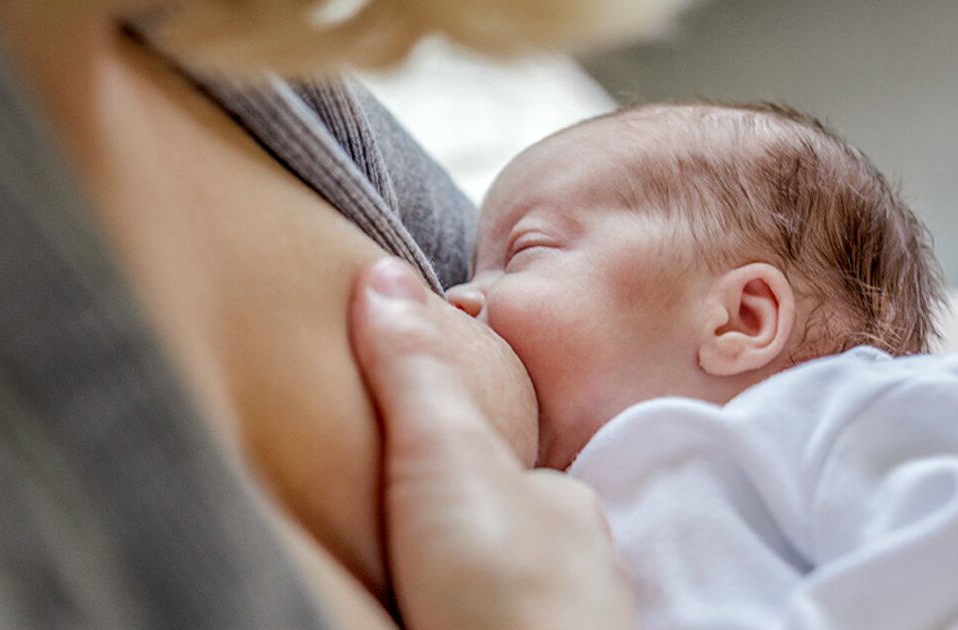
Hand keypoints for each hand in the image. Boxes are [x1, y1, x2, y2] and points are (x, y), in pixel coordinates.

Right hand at [350, 258, 634, 629]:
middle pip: (510, 535)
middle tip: (397, 535)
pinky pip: (496, 625)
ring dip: (467, 591)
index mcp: (561, 504)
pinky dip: (467, 622)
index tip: (409, 465)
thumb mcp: (441, 457)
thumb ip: (412, 374)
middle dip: (462, 533)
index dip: (455, 459)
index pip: (508, 467)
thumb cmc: (502, 589)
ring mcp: (562, 626)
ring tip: (414, 591)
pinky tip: (434, 624)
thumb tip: (380, 272)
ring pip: (511, 595)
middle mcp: (577, 566)